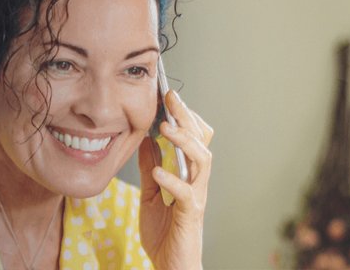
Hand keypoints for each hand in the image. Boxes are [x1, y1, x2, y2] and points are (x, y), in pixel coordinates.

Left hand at [139, 90, 213, 269]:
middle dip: (187, 117)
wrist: (171, 267)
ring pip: (203, 160)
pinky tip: (157, 171)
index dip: (186, 116)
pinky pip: (187, 193)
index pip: (196, 138)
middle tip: (171, 97)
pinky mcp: (191, 215)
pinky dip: (172, 179)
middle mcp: (198, 182)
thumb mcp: (150, 195)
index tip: (169, 96)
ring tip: (165, 128)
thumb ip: (150, 168)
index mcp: (189, 175)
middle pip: (203, 141)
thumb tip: (146, 140)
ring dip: (185, 141)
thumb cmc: (165, 235)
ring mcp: (197, 197)